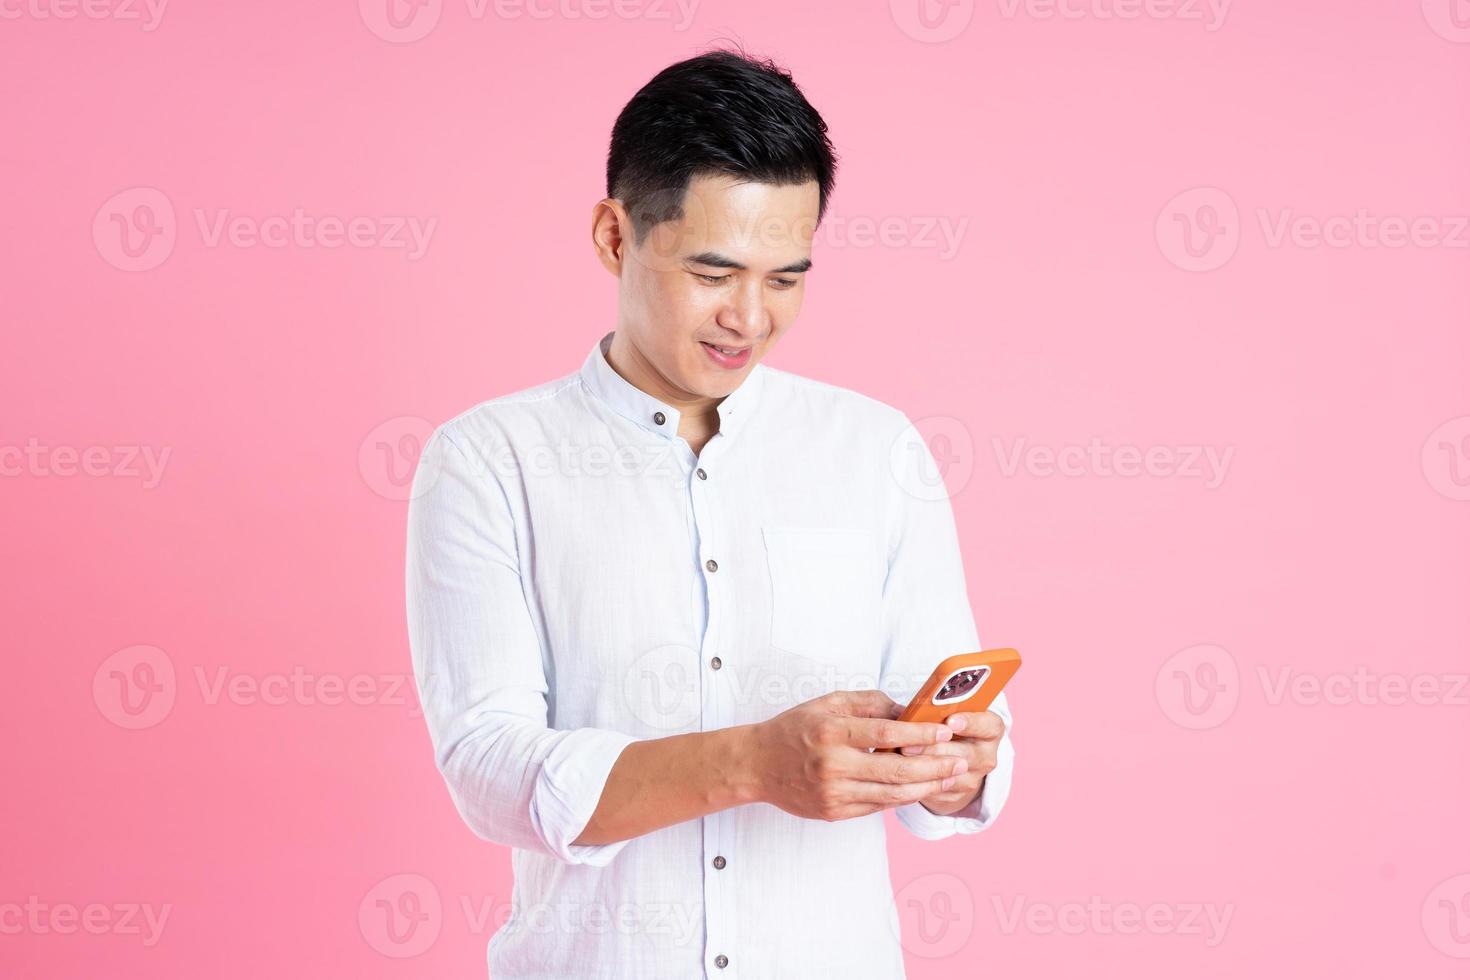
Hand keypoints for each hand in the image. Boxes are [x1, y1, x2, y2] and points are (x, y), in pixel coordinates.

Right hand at [746, 689, 970, 821]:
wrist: (756, 765)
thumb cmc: (794, 729)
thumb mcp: (827, 703)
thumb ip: (868, 703)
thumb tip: (907, 711)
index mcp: (832, 731)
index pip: (886, 733)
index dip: (920, 733)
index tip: (944, 731)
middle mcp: (833, 764)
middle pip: (897, 768)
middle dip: (935, 765)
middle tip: (960, 760)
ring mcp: (834, 792)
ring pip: (892, 793)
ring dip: (927, 785)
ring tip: (950, 776)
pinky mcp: (834, 812)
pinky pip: (878, 806)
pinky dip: (903, 797)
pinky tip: (921, 787)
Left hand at [899, 710, 1004, 815]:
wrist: (951, 755)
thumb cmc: (945, 725)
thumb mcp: (946, 713)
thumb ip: (937, 711)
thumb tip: (914, 711)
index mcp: (991, 729)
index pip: (988, 725)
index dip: (970, 723)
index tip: (950, 721)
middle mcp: (987, 755)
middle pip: (966, 754)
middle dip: (935, 749)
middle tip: (909, 744)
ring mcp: (975, 778)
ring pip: (951, 775)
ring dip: (925, 768)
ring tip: (902, 759)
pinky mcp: (959, 795)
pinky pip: (940, 791)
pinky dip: (921, 783)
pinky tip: (904, 775)